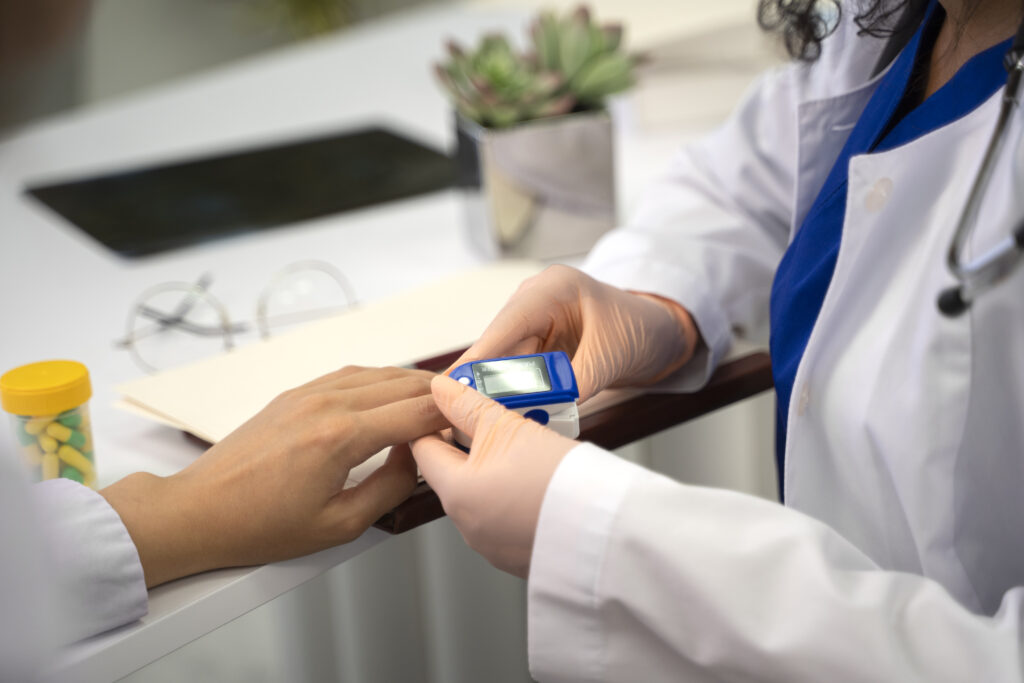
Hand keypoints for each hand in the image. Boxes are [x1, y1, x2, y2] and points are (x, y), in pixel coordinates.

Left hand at [101, 366, 446, 586]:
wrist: (199, 511)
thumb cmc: (259, 525)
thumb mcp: (339, 525)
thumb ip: (389, 488)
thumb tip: (414, 461)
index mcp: (341, 437)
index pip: (417, 411)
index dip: (451, 415)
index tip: (468, 424)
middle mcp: (326, 404)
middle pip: (403, 383)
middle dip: (438, 395)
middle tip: (461, 409)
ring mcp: (308, 394)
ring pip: (377, 373)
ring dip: (410, 384)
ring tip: (433, 400)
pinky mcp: (294, 395)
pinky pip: (349, 375)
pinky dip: (379, 381)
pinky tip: (389, 394)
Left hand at [411, 375, 576, 577]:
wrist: (606, 526)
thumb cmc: (559, 479)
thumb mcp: (509, 426)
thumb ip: (468, 405)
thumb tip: (443, 389)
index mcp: (455, 493)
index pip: (422, 450)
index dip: (431, 421)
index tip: (447, 405)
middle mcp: (467, 525)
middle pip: (452, 473)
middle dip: (469, 443)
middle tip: (492, 419)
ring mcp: (493, 545)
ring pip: (480, 495)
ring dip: (493, 470)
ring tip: (523, 447)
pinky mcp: (518, 556)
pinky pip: (504, 518)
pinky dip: (512, 498)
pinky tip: (536, 481)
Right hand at [455, 264, 698, 400]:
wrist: (662, 332)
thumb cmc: (641, 330)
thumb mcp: (609, 357)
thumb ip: (572, 384)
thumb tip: (538, 411)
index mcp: (553, 288)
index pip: (506, 324)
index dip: (478, 356)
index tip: (454, 383)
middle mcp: (536, 300)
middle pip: (498, 343)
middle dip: (482, 379)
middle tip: (460, 411)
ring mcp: (535, 321)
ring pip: (504, 360)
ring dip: (497, 389)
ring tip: (480, 418)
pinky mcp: (539, 342)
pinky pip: (518, 370)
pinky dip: (514, 393)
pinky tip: (505, 412)